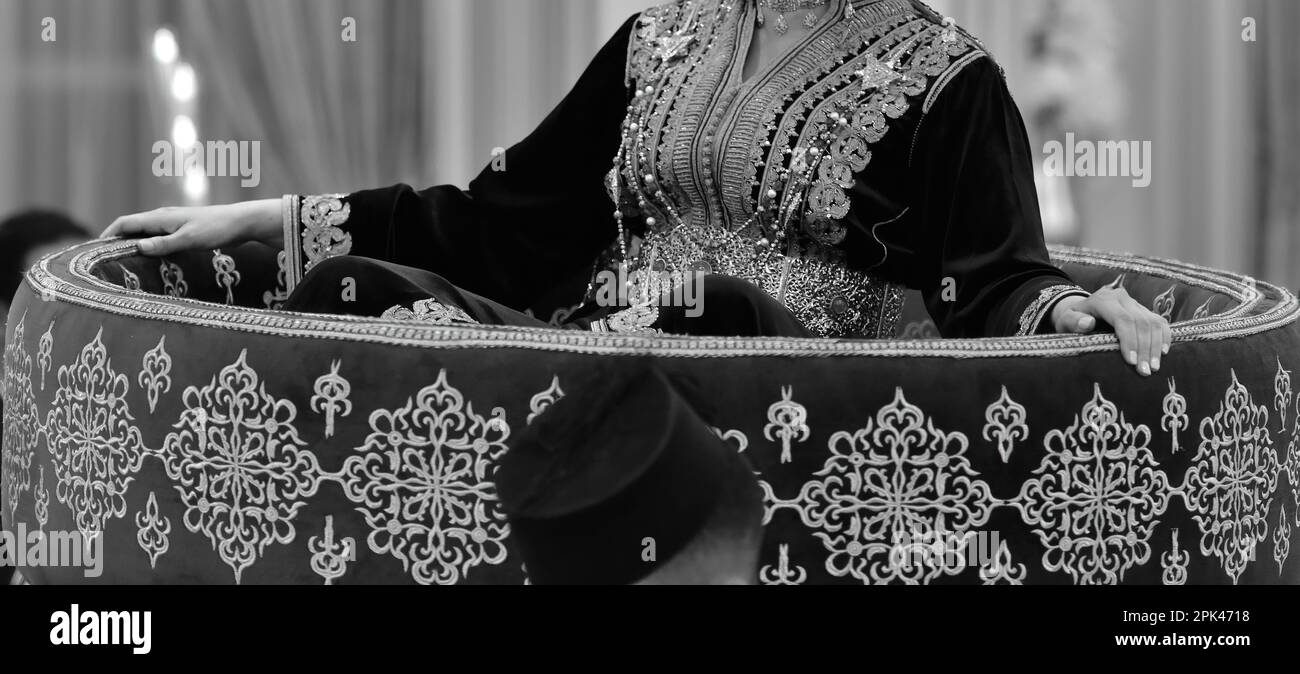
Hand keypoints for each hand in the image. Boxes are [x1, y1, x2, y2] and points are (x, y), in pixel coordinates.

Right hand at [102, 199, 281, 255]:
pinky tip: (148, 259)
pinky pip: (157, 237)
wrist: (241, 222)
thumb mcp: (189, 240)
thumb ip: (164, 244)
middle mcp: (163, 217)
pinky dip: (146, 245)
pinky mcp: (182, 230)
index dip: (107, 234)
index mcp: (160, 217)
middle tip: (101, 258)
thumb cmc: (216, 229)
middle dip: (115, 240)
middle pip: (131, 227)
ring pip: (144, 232)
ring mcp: (172, 223)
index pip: (125, 223)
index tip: (92, 249)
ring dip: (131, 243)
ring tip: (119, 261)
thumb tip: (137, 247)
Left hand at [1052, 286, 1171, 376]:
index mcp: (1104, 299)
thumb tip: (1087, 323)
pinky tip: (1163, 353)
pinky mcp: (1144, 310)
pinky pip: (1160, 322)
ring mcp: (1135, 303)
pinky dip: (1164, 337)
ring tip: (1154, 368)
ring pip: (1154, 322)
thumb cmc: (1071, 320)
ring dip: (1156, 346)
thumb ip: (1073, 321)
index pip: (1123, 319)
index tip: (1131, 362)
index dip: (1129, 340)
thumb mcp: (1065, 321)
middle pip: (1141, 322)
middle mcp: (1122, 298)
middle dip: (1145, 349)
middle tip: (1145, 371)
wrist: (1080, 310)